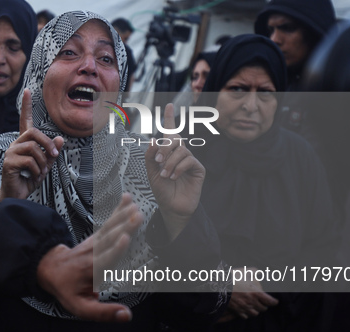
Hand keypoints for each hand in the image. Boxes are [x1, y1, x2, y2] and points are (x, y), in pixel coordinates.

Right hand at [0, 89, 63, 200]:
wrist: (17, 196)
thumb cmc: (29, 179)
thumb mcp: (45, 165)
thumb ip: (52, 152)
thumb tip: (61, 138)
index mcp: (24, 143)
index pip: (25, 121)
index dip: (26, 106)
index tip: (27, 91)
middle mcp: (15, 144)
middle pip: (34, 133)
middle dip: (47, 144)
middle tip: (54, 155)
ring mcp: (10, 153)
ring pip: (33, 148)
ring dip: (43, 162)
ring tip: (40, 172)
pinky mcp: (9, 163)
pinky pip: (30, 162)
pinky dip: (37, 171)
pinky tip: (33, 177)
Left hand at [37, 193, 142, 321]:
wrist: (49, 269)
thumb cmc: (67, 288)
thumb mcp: (81, 308)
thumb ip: (104, 313)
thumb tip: (126, 315)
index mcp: (92, 271)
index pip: (105, 258)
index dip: (116, 249)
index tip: (125, 239)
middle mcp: (94, 254)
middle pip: (111, 238)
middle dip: (124, 227)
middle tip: (137, 216)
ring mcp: (94, 243)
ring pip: (109, 228)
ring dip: (123, 216)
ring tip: (135, 207)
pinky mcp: (95, 237)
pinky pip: (107, 222)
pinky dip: (117, 210)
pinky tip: (126, 200)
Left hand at [145, 103, 205, 239]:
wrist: (171, 207)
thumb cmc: (162, 191)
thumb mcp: (151, 173)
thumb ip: (151, 157)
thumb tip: (154, 139)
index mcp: (168, 153)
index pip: (171, 132)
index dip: (170, 119)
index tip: (170, 106)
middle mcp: (180, 154)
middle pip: (175, 139)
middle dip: (165, 148)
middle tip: (158, 161)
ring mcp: (190, 161)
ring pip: (182, 150)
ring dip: (170, 162)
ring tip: (165, 175)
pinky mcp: (198, 169)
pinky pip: (189, 160)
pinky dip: (178, 168)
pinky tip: (173, 176)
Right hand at [218, 267, 278, 322]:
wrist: (218, 286)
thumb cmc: (232, 278)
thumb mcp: (244, 272)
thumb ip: (254, 272)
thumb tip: (259, 272)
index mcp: (255, 293)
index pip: (271, 302)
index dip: (274, 302)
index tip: (274, 301)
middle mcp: (252, 302)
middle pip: (264, 309)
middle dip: (264, 305)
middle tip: (262, 301)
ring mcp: (244, 308)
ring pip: (255, 314)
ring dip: (256, 310)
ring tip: (254, 305)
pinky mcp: (237, 312)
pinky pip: (245, 316)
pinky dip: (247, 313)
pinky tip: (245, 309)